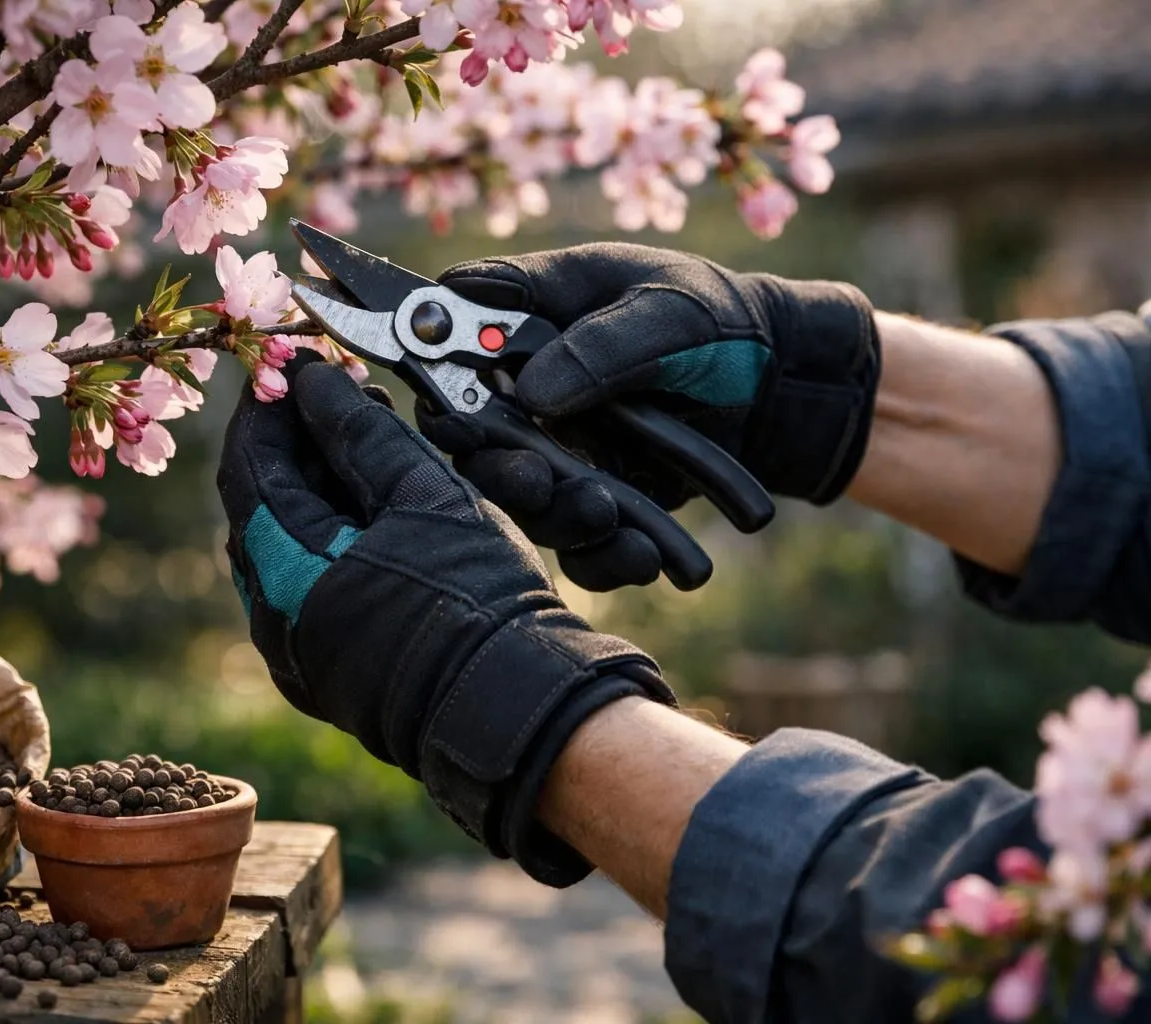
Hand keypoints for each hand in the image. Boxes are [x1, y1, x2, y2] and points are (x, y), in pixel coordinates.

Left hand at [216, 353, 674, 885]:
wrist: (516, 708)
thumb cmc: (478, 598)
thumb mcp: (425, 495)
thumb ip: (360, 432)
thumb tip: (313, 381)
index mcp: (286, 570)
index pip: (248, 466)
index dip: (267, 409)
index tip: (293, 365)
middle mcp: (271, 618)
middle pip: (257, 507)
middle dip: (289, 444)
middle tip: (333, 394)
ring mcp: (293, 652)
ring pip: (278, 549)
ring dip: (307, 490)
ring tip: (359, 441)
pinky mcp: (320, 673)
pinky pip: (299, 589)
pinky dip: (320, 540)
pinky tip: (363, 509)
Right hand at [415, 244, 879, 590]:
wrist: (779, 386)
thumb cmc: (718, 321)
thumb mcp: (671, 309)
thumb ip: (600, 344)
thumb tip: (530, 392)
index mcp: (530, 313)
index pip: (453, 328)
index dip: (437, 365)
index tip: (452, 407)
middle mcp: (526, 386)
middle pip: (472, 436)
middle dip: (499, 469)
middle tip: (534, 482)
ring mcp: (555, 448)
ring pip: (524, 500)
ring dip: (558, 516)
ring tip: (607, 516)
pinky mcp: (591, 500)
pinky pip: (580, 545)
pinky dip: (608, 556)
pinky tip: (646, 555)